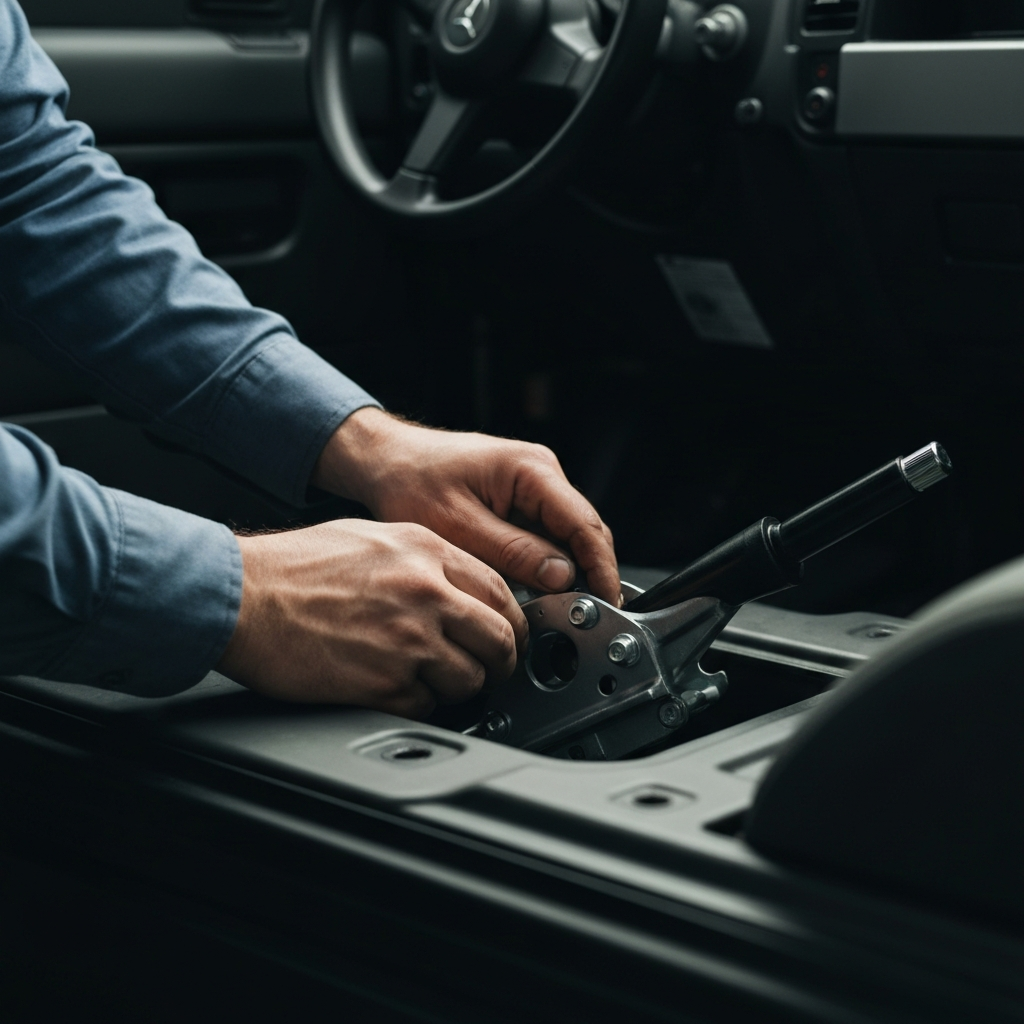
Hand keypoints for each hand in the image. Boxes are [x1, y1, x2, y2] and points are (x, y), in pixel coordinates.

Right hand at [217, 518, 526, 716]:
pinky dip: (418, 703)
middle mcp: (426, 593)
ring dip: (459, 686)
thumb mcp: (372, 538)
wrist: (242, 596)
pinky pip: (427, 704)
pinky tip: (395, 687)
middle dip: (502, 661)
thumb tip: (461, 590)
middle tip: (492, 669)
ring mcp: (408, 640)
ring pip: (470, 679)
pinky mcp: (383, 683)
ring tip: (433, 679)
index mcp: (426, 552)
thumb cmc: (294, 566)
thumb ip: (424, 561)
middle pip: (499, 639)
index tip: (510, 634)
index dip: (512, 620)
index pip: (501, 591)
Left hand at [313, 408, 620, 603]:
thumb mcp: (458, 525)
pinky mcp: (520, 501)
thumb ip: (512, 552)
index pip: (585, 525)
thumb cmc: (409, 480)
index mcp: (531, 470)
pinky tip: (533, 591)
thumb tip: (561, 576)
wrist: (383, 461)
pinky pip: (544, 537)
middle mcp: (540, 473)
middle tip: (582, 617)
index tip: (608, 604)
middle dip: (588, 576)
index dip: (602, 570)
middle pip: (583, 532)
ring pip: (566, 539)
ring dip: (565, 574)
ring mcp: (532, 486)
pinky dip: (543, 566)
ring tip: (556, 609)